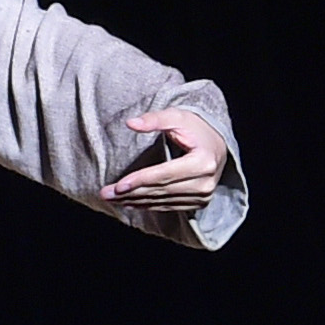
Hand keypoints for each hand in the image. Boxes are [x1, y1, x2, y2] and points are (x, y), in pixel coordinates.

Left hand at [102, 107, 227, 216]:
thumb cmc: (196, 128)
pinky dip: (148, 205)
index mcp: (202, 161)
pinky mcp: (199, 203)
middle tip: (105, 194)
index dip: (140, 180)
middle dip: (131, 193)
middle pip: (161, 190)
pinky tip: (130, 203)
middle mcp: (205, 183)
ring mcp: (203, 196)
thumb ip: (154, 119)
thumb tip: (130, 123)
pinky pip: (169, 207)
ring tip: (112, 199)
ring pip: (162, 201)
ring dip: (135, 201)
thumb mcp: (177, 117)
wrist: (218, 145)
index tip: (118, 185)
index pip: (165, 174)